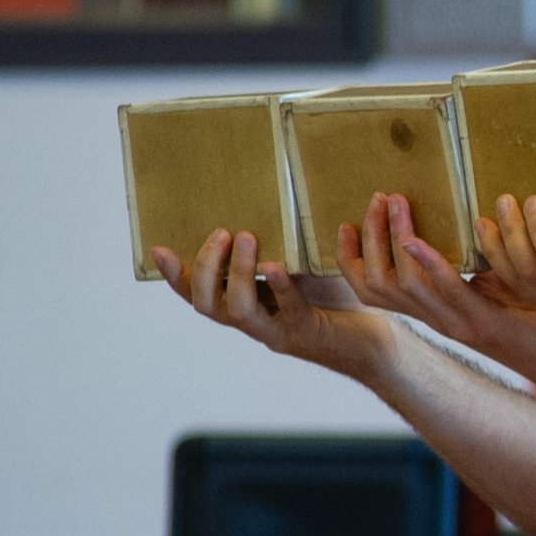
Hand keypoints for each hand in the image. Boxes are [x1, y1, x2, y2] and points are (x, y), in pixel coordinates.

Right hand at [153, 230, 394, 382]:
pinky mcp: (305, 333)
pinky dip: (280, 287)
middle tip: (223, 234)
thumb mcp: (299, 264)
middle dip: (207, 267)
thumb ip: (277, 244)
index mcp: (245, 305)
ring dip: (238, 271)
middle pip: (207, 304)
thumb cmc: (335, 298)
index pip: (197, 294)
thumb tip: (262, 198)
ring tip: (248, 239)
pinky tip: (277, 267)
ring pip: (238, 310)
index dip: (175, 276)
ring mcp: (276, 331)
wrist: (376, 337)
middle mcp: (253, 322)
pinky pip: (286, 311)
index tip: (159, 249)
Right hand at [336, 193, 535, 404]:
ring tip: (394, 204)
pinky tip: (417, 241)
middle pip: (381, 285)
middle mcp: (440, 322)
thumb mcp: (495, 295)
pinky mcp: (487, 324)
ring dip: (396, 240)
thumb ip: (474, 274)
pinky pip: (450, 292)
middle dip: (371, 240)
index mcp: (438, 315)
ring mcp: (460, 325)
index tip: (344, 225)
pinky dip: (430, 265)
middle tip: (375, 200)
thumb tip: (465, 236)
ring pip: (408, 286)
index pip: (376, 292)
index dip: (353, 261)